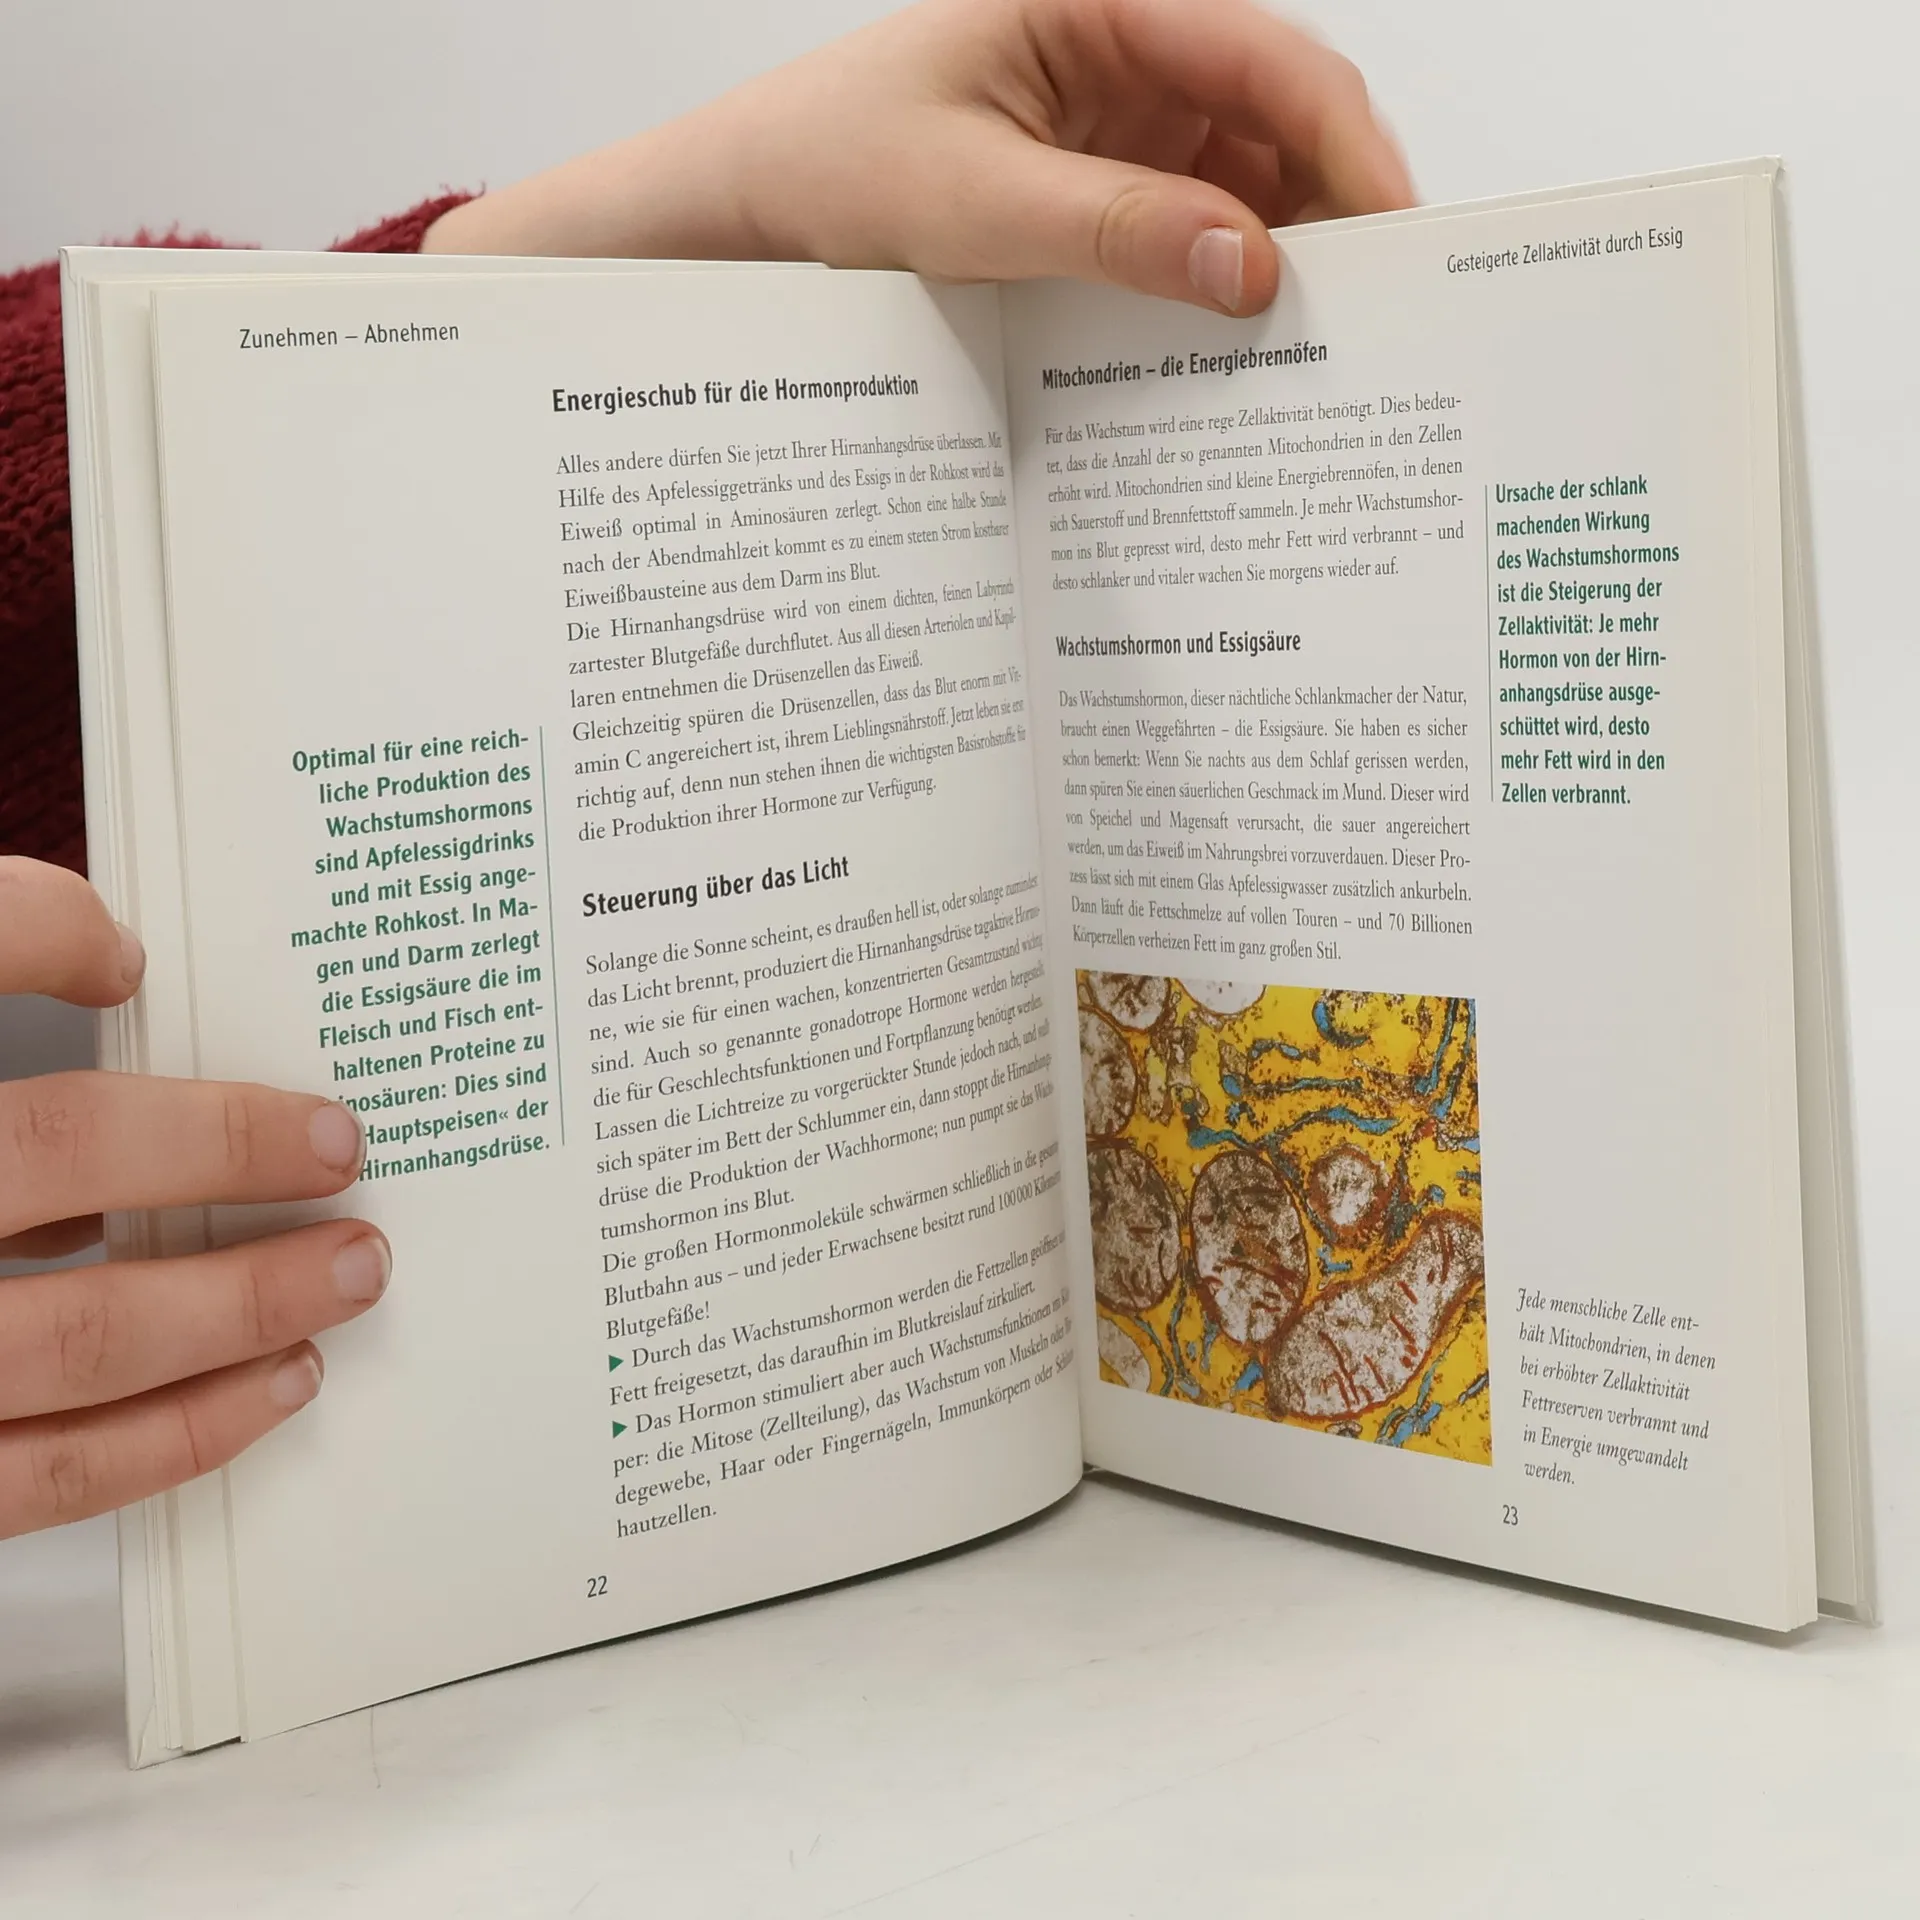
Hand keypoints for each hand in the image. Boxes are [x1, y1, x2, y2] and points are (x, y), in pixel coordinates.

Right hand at [0, 858, 386, 1537]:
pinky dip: (170, 1439)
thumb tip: (108, 955)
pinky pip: (40, 1480)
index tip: (130, 959)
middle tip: (342, 1145)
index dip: (45, 928)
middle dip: (222, 1148)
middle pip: (52, 1151)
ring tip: (346, 1273)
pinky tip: (260, 1390)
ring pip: (72, 1339)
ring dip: (236, 1306)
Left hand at [424, 0, 1411, 313]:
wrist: (735, 219)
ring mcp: (1116, 133)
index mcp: (1100, 6)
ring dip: (1280, 266)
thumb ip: (1112, 230)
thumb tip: (1250, 269)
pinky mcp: (1096, 201)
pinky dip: (1217, 294)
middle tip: (1374, 325)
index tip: (1396, 244)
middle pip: (1277, 128)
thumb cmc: (820, 164)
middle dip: (1331, 217)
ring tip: (1314, 360)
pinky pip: (1188, 240)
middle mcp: (1124, 59)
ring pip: (1244, 193)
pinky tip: (1233, 357)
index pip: (1269, 63)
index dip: (1350, 149)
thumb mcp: (967, 201)